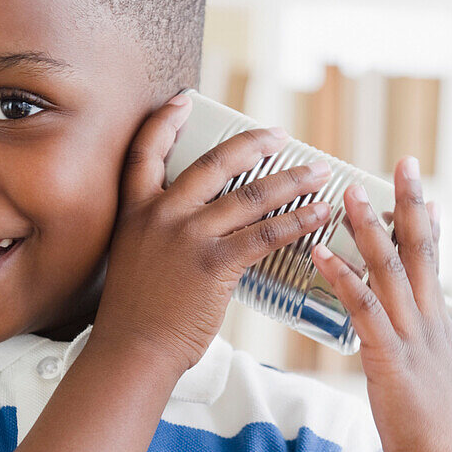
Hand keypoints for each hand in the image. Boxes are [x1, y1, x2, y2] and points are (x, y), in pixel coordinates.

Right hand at [96, 95, 331, 372]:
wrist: (133, 351)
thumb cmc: (137, 312)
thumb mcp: (135, 256)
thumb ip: (162, 230)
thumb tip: (203, 219)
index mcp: (135, 210)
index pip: (145, 151)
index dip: (165, 121)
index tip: (184, 100)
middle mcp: (161, 215)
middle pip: (214, 163)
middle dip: (254, 144)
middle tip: (281, 135)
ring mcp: (188, 237)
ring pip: (250, 196)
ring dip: (291, 181)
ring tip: (318, 173)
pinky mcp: (214, 264)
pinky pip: (265, 233)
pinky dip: (297, 221)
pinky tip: (318, 214)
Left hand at [310, 156, 451, 451]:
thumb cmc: (435, 428)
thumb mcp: (435, 374)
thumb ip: (423, 343)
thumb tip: (411, 325)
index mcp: (438, 323)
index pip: (434, 260)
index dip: (428, 220)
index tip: (422, 187)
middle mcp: (430, 321)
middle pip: (421, 250)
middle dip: (411, 203)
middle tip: (403, 162)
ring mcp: (412, 337)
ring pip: (391, 271)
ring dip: (370, 228)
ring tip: (350, 193)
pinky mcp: (389, 359)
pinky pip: (364, 309)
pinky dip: (343, 277)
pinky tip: (322, 254)